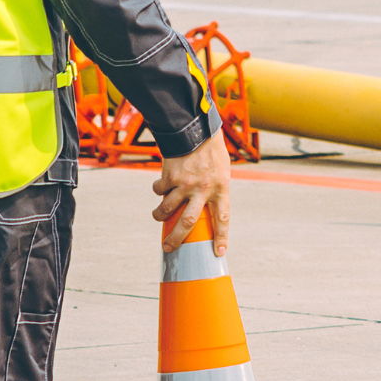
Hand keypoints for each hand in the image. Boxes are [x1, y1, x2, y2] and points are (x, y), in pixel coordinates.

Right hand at [152, 131, 229, 255]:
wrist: (195, 128)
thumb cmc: (211, 149)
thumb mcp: (222, 170)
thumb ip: (216, 188)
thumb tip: (206, 206)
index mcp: (220, 188)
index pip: (222, 218)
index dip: (221, 237)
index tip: (218, 252)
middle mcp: (203, 189)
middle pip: (188, 222)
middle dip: (176, 238)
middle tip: (168, 248)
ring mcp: (185, 183)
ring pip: (167, 209)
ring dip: (159, 215)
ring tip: (158, 216)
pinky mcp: (170, 176)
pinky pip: (159, 190)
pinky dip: (157, 190)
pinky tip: (160, 186)